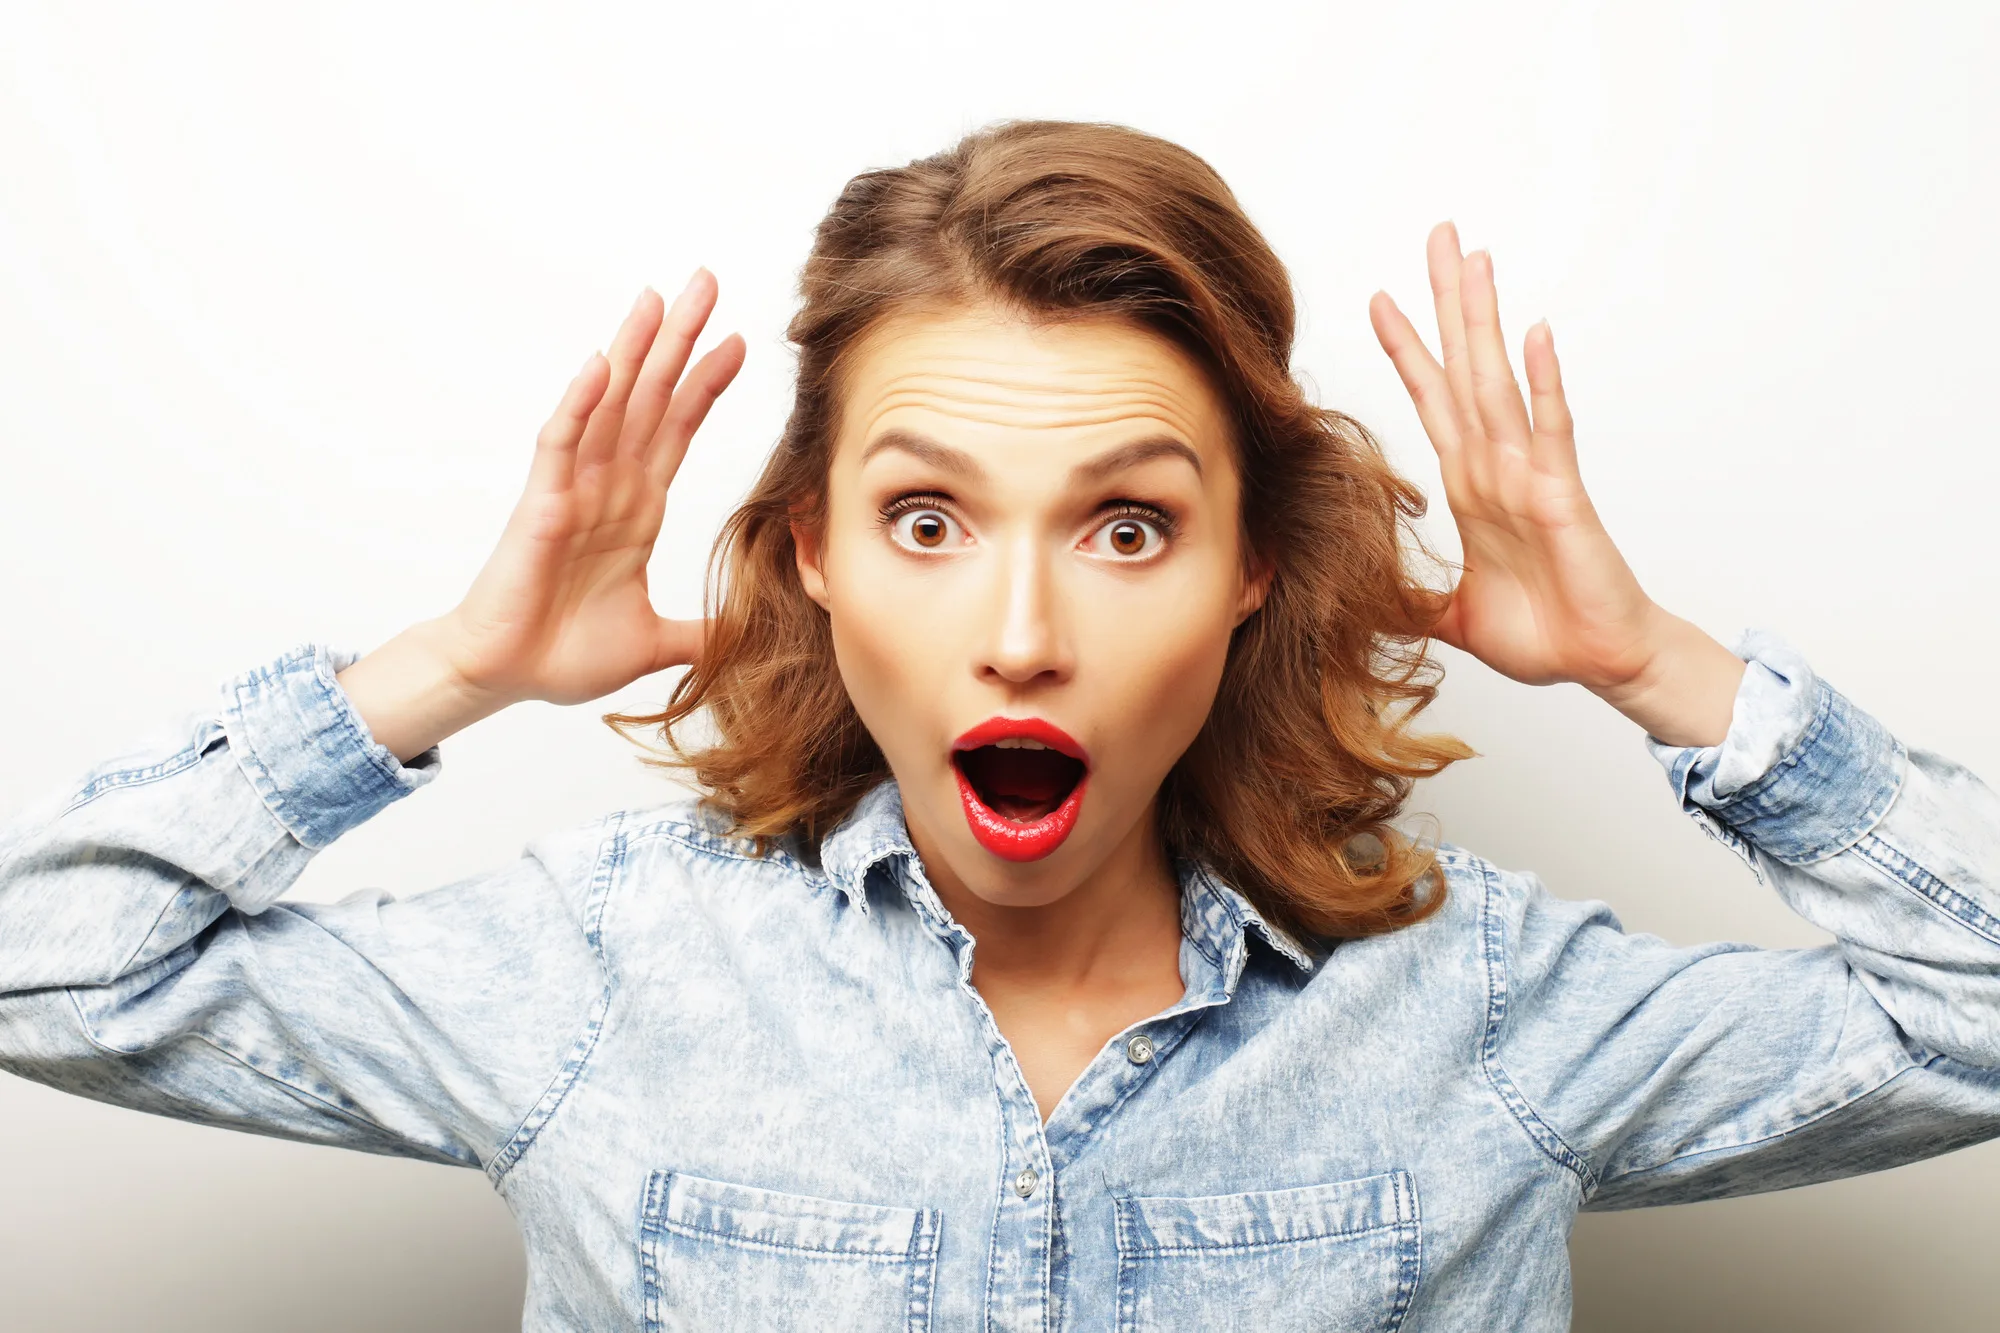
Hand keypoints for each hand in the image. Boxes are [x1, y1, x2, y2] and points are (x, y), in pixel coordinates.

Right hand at [337, 272, 743, 760]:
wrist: (508, 677)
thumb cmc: (564, 654)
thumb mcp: (658, 642)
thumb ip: (703, 632)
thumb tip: (750, 636)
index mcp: (637, 510)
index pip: (678, 431)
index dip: (706, 385)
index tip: (741, 341)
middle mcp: (609, 487)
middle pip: (650, 398)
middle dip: (678, 341)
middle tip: (704, 281)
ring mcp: (575, 490)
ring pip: (609, 405)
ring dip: (632, 351)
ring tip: (656, 297)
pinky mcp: (542, 505)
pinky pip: (561, 444)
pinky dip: (580, 404)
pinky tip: (601, 365)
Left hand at [1368, 223, 1742, 745]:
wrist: (1602, 662)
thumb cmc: (1546, 634)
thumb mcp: (1454, 617)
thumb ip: (1413, 602)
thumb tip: (1366, 603)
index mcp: (1471, 486)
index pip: (1432, 402)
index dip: (1407, 352)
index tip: (1380, 300)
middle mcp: (1497, 468)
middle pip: (1463, 371)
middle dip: (1447, 305)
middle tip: (1439, 236)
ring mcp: (1530, 475)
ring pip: (1500, 383)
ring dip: (1484, 322)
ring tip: (1476, 262)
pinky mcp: (1562, 496)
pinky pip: (1551, 431)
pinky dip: (1544, 383)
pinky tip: (1536, 336)